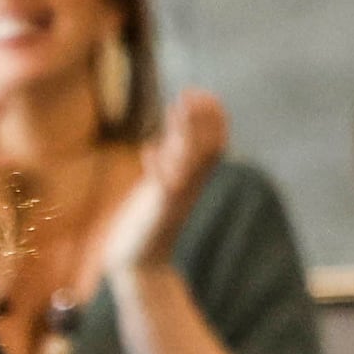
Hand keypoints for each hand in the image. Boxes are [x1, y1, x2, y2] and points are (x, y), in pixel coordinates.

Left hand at [92, 89, 229, 276]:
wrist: (138, 261)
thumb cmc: (148, 217)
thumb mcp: (164, 178)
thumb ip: (173, 149)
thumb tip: (179, 115)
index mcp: (195, 177)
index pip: (216, 142)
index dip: (213, 118)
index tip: (202, 93)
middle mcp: (190, 185)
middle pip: (208, 147)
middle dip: (202, 119)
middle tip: (190, 93)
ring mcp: (175, 198)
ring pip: (189, 162)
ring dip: (184, 134)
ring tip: (176, 108)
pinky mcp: (158, 212)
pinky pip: (165, 188)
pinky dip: (160, 168)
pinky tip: (149, 150)